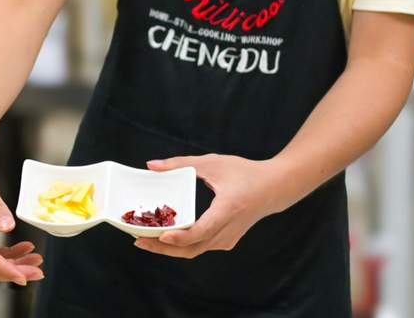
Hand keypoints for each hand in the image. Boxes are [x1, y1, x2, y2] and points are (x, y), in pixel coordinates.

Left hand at [133, 154, 279, 258]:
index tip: (161, 236)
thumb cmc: (244, 172)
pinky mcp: (226, 241)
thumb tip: (151, 165)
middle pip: (193, 248)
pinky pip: (201, 248)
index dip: (181, 236)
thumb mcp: (212, 163)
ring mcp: (228, 239)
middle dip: (164, 248)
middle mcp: (228, 230)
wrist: (274, 188)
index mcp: (227, 209)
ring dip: (170, 249)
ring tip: (145, 241)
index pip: (202, 230)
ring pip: (195, 251)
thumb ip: (181, 163)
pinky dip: (182, 245)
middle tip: (138, 242)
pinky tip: (165, 237)